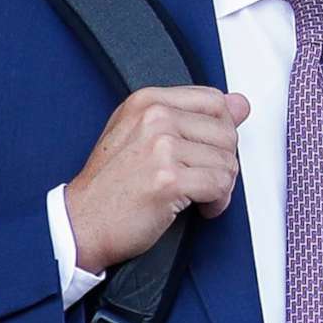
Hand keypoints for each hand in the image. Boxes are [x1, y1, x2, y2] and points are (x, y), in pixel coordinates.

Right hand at [63, 87, 251, 273]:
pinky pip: (220, 186)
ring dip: (221, 187)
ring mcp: (161, 147)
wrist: (82, 222)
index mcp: (148, 101)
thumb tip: (240, 104)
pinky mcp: (169, 179)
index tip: (208, 151)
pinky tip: (200, 208)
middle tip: (203, 180)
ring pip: (227, 162)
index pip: (215, 101)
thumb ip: (192, 116)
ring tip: (198, 196)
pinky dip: (217, 203)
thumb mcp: (145, 135)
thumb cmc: (111, 184)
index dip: (221, 131)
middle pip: (227, 133)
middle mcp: (155, 117)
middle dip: (223, 163)